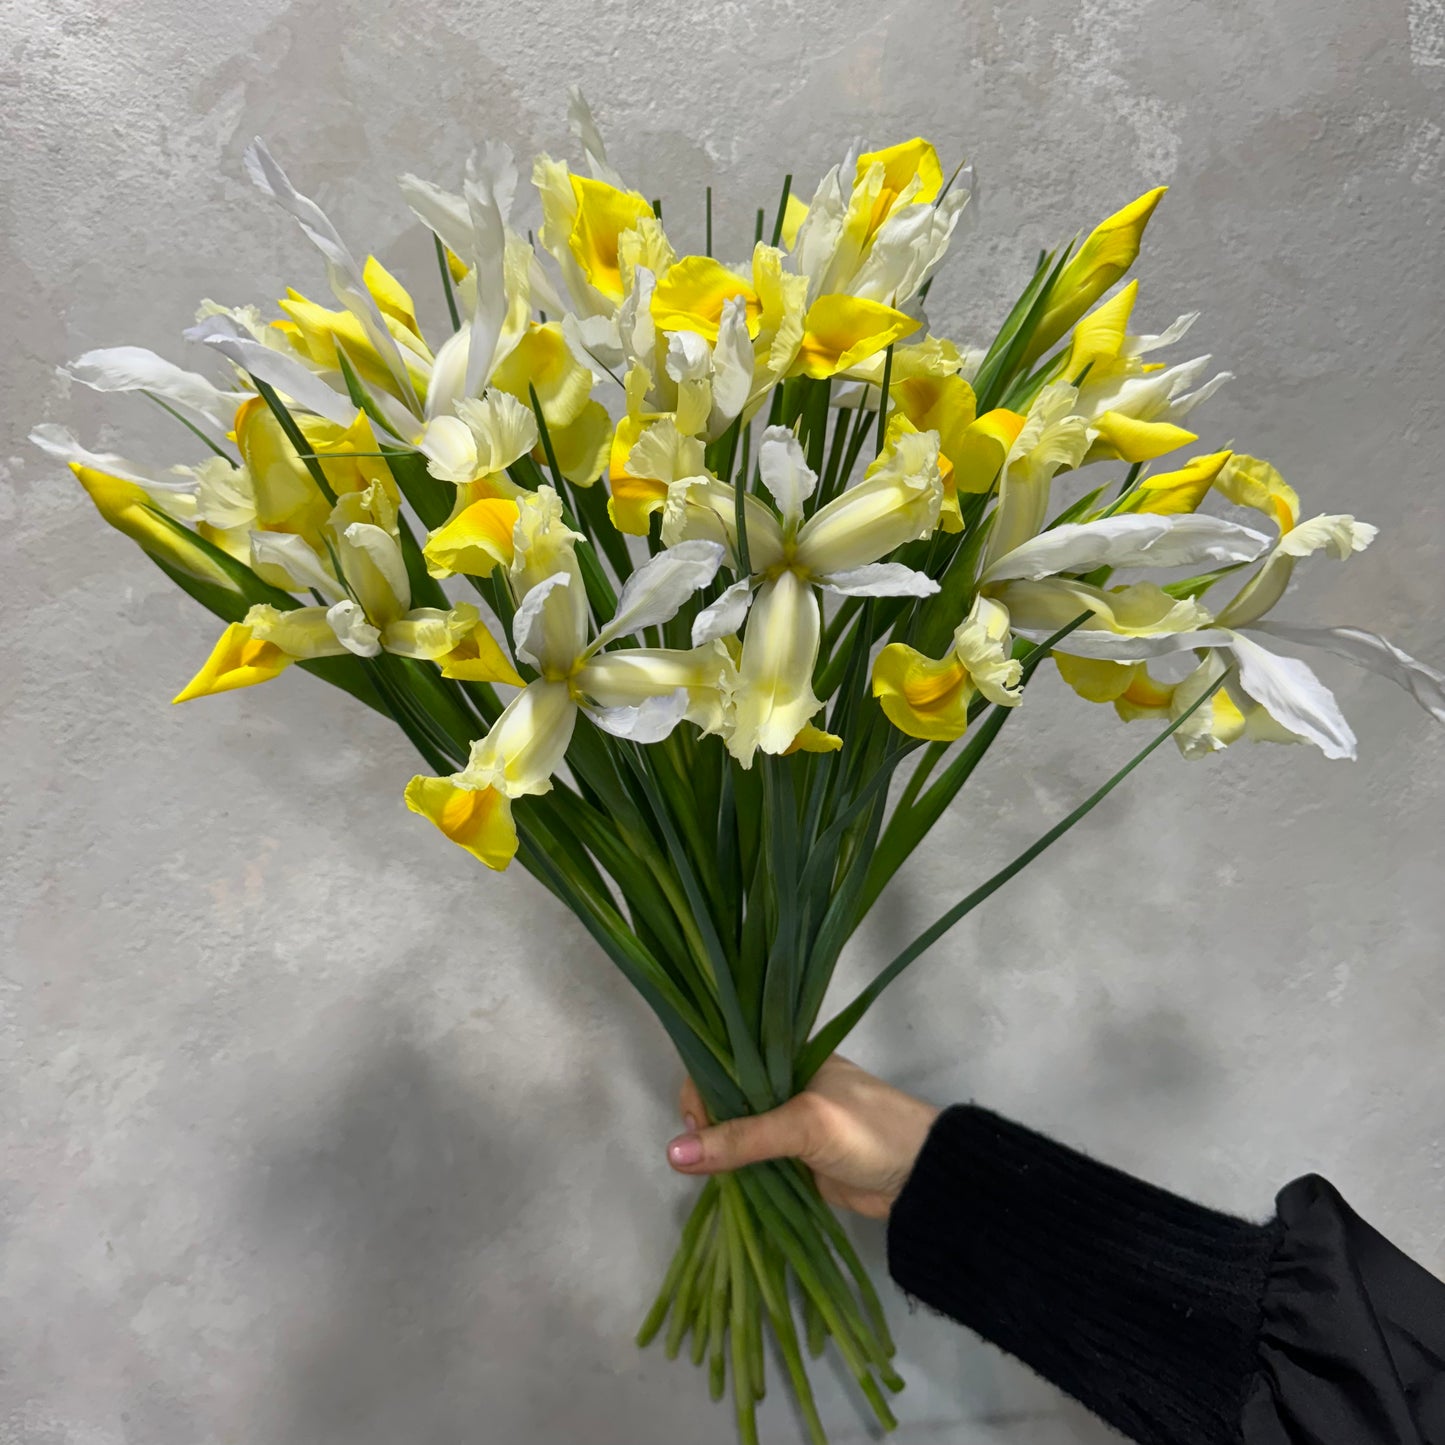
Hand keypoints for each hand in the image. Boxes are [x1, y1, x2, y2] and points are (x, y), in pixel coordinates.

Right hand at [665, 1056, 938, 1219]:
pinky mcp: (794, 1158)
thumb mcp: (805, 1124)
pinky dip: (736, 1170)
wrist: (921, 1177)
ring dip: (719, 1150)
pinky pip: (752, 1159)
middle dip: (707, 1123)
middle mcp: (783, 1083)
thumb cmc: (869, 1131)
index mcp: (787, 1056)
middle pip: (726, 1096)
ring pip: (736, 1131)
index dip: (703, 1087)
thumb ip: (743, 1138)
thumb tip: (673, 1154)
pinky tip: (722, 1181)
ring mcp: (788, 1122)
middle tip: (700, 1153)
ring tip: (709, 1170)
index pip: (726, 1059)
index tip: (696, 1124)